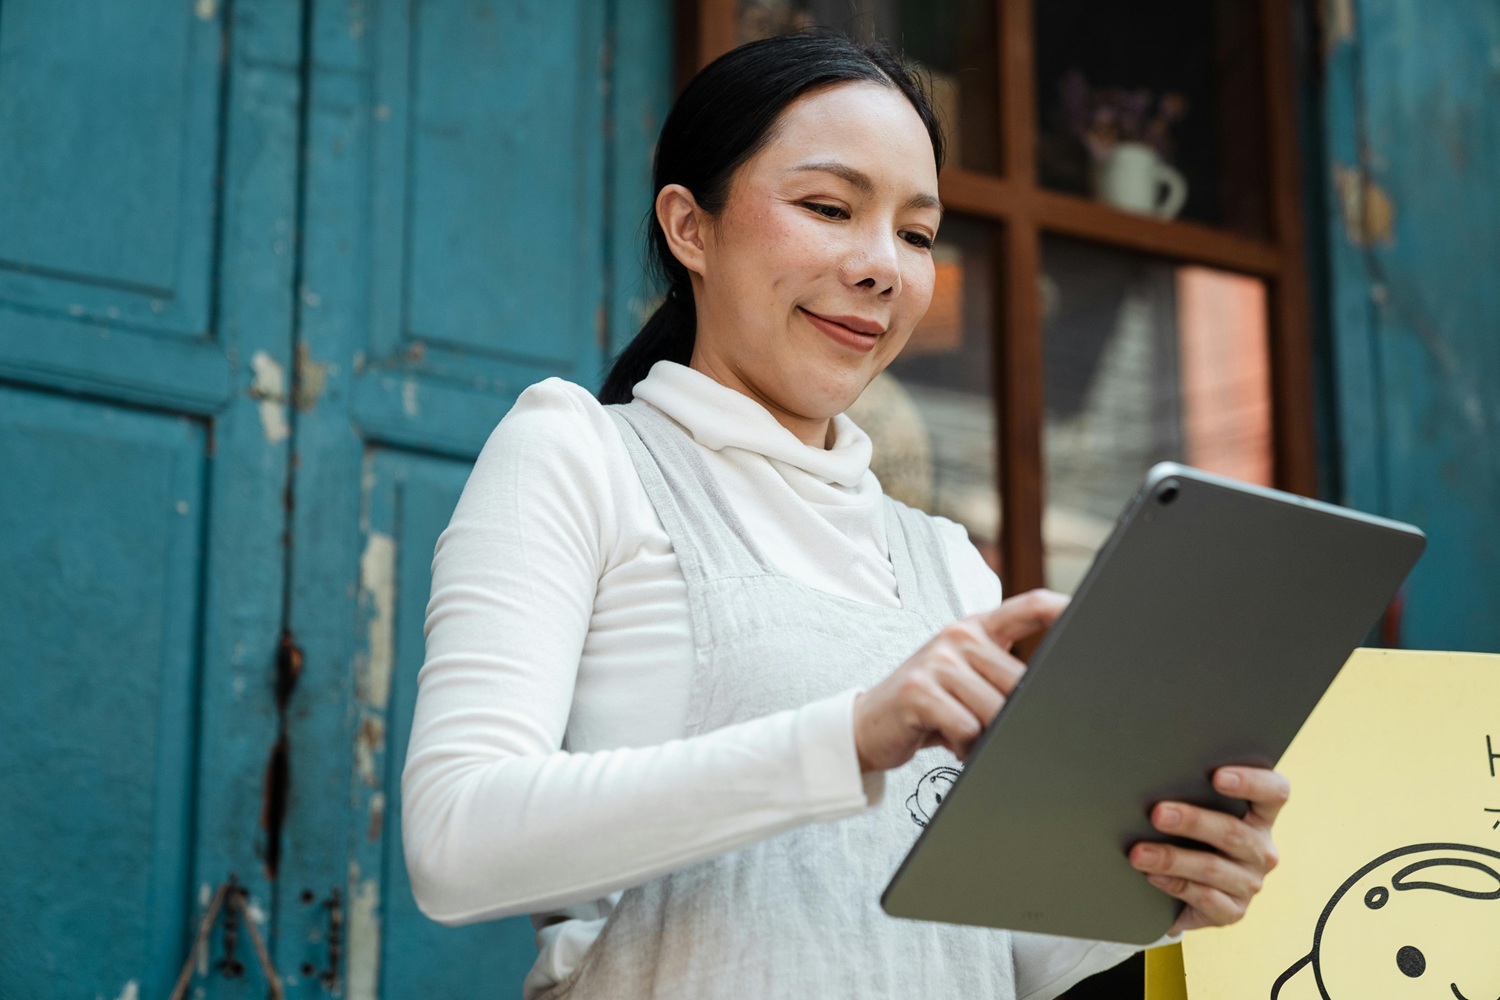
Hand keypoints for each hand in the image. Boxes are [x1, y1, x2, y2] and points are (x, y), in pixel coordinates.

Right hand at [852, 589, 1068, 772]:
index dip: (1062, 608)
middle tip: (989, 728)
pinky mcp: (919, 690)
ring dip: (984, 736)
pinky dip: (963, 745)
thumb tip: (1055, 695)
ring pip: (995, 709)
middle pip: (1019, 682)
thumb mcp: (966, 679)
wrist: (869, 724)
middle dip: (1012, 715)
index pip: (1028, 607)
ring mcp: (937, 661)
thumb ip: (1003, 675)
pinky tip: (946, 740)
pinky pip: (967, 726)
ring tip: (964, 734)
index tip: (1093, 615)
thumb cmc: (929, 705)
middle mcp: (958, 636)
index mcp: (976, 628)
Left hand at [1129, 766, 1290, 933]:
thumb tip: (1151, 782)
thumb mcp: (1196, 813)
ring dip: (1171, 859)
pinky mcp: (1233, 911)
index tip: (1217, 776)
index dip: (1252, 781)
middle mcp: (1261, 849)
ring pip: (1212, 867)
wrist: (1183, 889)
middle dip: (1192, 821)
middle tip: (1157, 814)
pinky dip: (1174, 885)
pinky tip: (1152, 877)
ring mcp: (1250, 883)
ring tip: (1138, 853)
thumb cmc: (1189, 835)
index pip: (1274, 792)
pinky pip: (1205, 898)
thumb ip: (1189, 795)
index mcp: (1260, 816)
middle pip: (1233, 832)